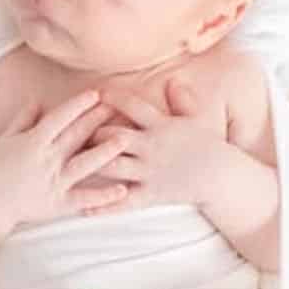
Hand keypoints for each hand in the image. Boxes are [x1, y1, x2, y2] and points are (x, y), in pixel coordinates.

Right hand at [0, 89, 130, 227]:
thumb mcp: (8, 138)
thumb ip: (23, 119)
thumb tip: (37, 100)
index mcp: (34, 142)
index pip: (59, 118)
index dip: (78, 105)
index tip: (96, 93)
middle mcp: (46, 160)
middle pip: (76, 136)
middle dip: (96, 120)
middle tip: (117, 107)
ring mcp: (54, 183)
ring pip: (84, 165)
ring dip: (105, 152)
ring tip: (125, 140)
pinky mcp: (60, 204)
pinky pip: (84, 199)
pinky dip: (103, 196)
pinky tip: (122, 189)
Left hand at [82, 76, 227, 214]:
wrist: (221, 177)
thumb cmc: (208, 145)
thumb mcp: (196, 119)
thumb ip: (182, 100)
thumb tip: (174, 80)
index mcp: (160, 126)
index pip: (134, 107)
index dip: (114, 98)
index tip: (97, 92)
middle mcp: (151, 147)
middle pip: (114, 137)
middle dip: (91, 133)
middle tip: (69, 131)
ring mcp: (149, 172)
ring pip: (112, 167)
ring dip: (90, 164)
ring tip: (67, 164)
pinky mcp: (150, 194)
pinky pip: (123, 202)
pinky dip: (103, 205)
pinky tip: (83, 207)